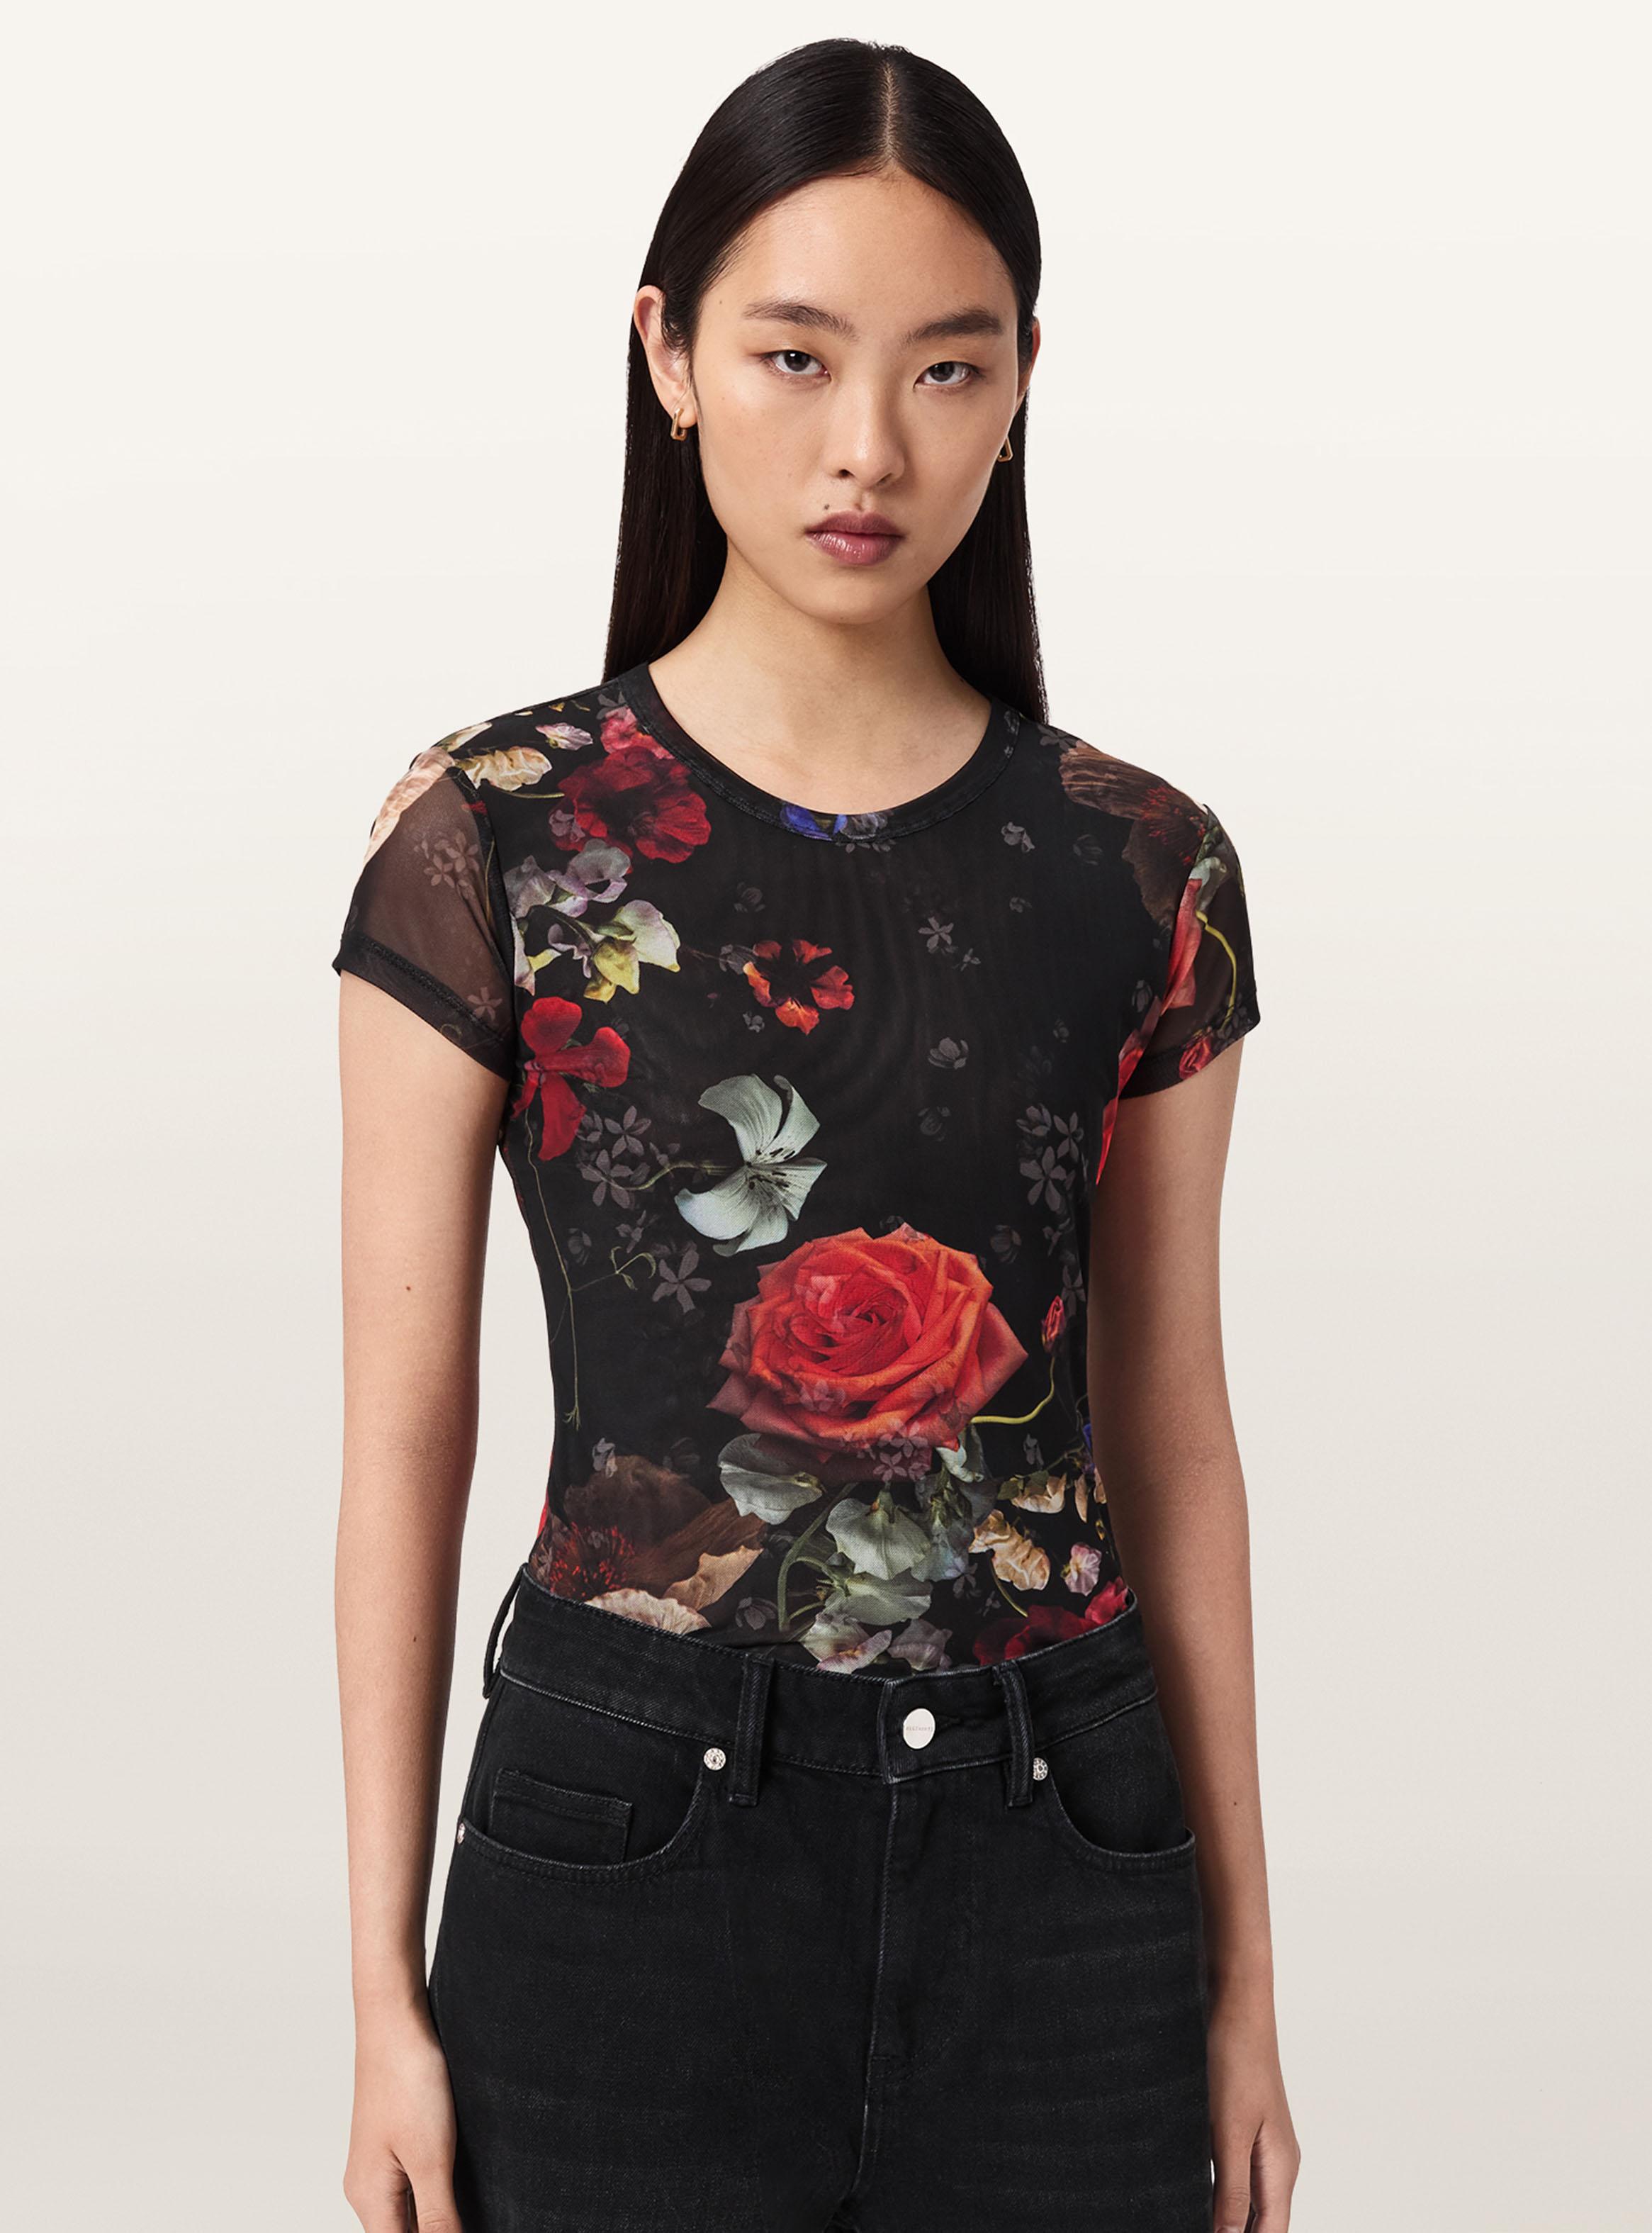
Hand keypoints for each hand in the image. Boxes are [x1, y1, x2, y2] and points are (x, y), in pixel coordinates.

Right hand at [343, 1995, 463, 2231]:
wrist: (394, 2020)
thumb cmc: (408, 2081)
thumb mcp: (431, 2159)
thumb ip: (438, 2217)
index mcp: (370, 2199)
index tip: (467, 2226)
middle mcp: (367, 2189)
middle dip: (438, 2230)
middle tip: (474, 2213)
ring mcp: (377, 2165)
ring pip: (407, 2212)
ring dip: (437, 2217)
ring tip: (471, 2206)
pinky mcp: (392, 2142)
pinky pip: (411, 2186)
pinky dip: (434, 2195)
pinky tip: (458, 2186)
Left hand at [1207, 1977, 1300, 2230]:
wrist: (1237, 2005)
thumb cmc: (1237, 2060)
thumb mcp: (1229, 2131)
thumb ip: (1232, 2189)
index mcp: (1280, 2168)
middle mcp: (1278, 2162)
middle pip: (1264, 2222)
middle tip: (1202, 2226)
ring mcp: (1264, 2145)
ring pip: (1251, 2201)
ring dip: (1229, 2218)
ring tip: (1201, 2219)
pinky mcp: (1246, 2128)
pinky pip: (1239, 2175)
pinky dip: (1223, 2194)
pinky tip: (1201, 2195)